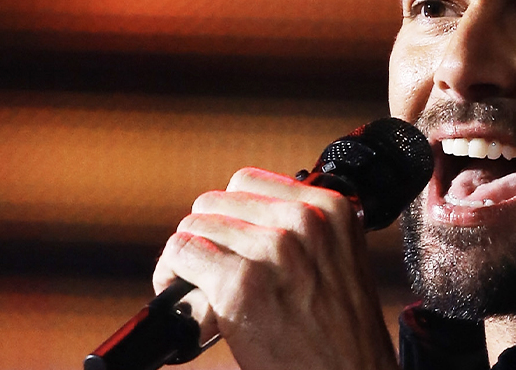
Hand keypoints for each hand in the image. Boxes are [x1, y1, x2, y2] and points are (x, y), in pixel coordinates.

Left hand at [153, 167, 397, 369]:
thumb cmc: (343, 334)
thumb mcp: (340, 261)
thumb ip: (304, 231)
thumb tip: (243, 219)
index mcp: (331, 208)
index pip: (248, 182)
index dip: (229, 215)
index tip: (230, 243)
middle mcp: (304, 220)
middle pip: (216, 201)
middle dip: (208, 236)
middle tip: (212, 272)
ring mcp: (273, 249)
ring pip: (194, 226)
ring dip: (188, 259)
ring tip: (199, 291)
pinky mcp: (241, 283)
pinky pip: (181, 254)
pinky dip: (172, 277)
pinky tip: (190, 304)